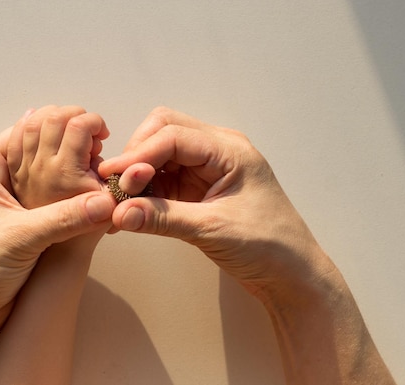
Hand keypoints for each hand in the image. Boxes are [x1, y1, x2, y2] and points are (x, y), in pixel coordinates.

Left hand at [0, 119, 116, 335]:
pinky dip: (76, 194)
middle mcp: (3, 179)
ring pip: (52, 172)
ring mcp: (17, 200)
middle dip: (71, 145)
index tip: (92, 128)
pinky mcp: (30, 222)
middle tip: (100, 147)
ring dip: (75, 170)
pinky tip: (95, 195)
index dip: (59, 123)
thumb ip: (64, 217)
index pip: (27, 128)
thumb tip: (105, 202)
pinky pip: (57, 198)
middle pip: (42, 146)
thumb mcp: (21, 237)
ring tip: (101, 168)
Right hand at [98, 107, 332, 299]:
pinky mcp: (197, 188)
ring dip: (137, 172)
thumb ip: (163, 218)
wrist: (290, 274)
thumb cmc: (268, 246)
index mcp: (229, 150)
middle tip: (118, 186)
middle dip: (136, 154)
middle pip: (163, 130)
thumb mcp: (213, 230)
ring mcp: (206, 169)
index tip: (114, 177)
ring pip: (159, 153)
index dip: (139, 154)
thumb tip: (119, 213)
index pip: (173, 135)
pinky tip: (131, 209)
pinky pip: (163, 177)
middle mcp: (217, 151)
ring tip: (119, 201)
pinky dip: (145, 189)